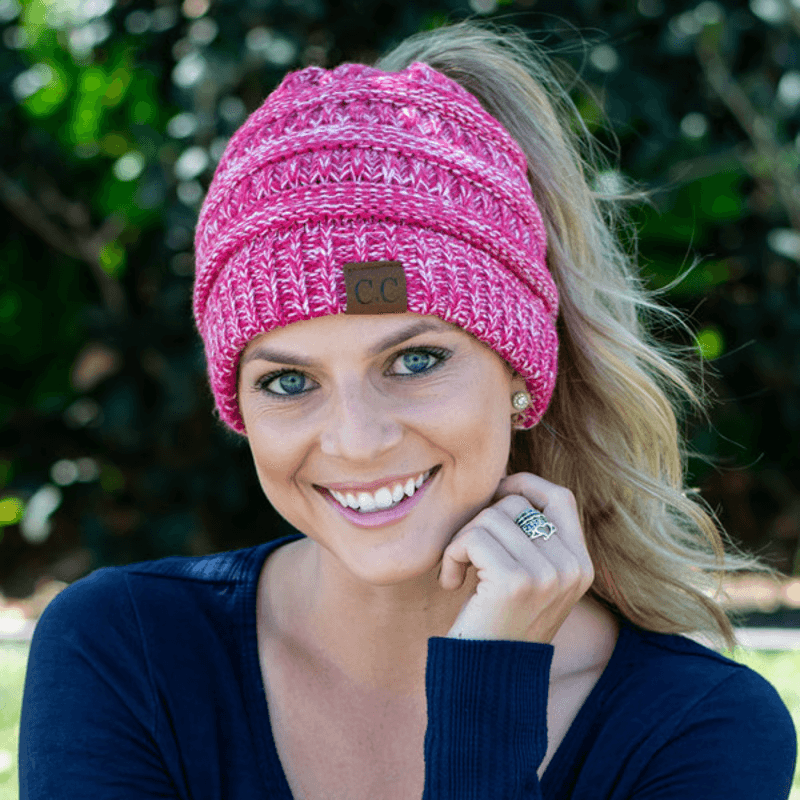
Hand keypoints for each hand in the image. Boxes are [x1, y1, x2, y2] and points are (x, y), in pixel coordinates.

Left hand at [439, 472, 594, 643]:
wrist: (488, 680)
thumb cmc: (499, 623)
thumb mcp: (532, 579)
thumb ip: (531, 537)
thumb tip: (502, 480)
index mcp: (582, 564)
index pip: (561, 496)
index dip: (525, 484)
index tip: (494, 494)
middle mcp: (572, 567)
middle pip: (515, 503)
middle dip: (480, 521)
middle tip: (467, 555)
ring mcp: (547, 574)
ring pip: (490, 516)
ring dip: (462, 541)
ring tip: (460, 573)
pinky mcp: (515, 581)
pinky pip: (472, 538)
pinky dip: (452, 556)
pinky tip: (451, 583)